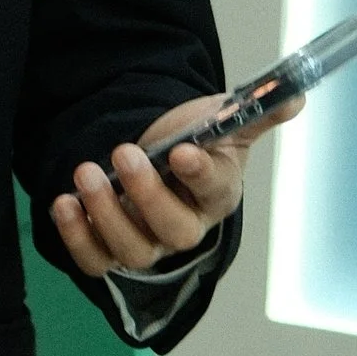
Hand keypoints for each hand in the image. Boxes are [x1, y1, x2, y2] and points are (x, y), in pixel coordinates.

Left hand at [46, 92, 301, 281]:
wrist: (156, 153)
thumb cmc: (195, 140)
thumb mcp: (224, 119)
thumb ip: (257, 110)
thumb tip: (293, 95)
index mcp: (217, 193)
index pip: (213, 190)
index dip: (200, 174)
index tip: (182, 151)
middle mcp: (185, 226)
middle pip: (174, 231)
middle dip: (146, 195)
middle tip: (124, 153)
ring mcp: (147, 242)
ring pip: (132, 250)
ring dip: (105, 215)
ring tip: (85, 173)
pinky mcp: (109, 249)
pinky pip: (95, 260)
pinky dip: (76, 237)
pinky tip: (63, 203)